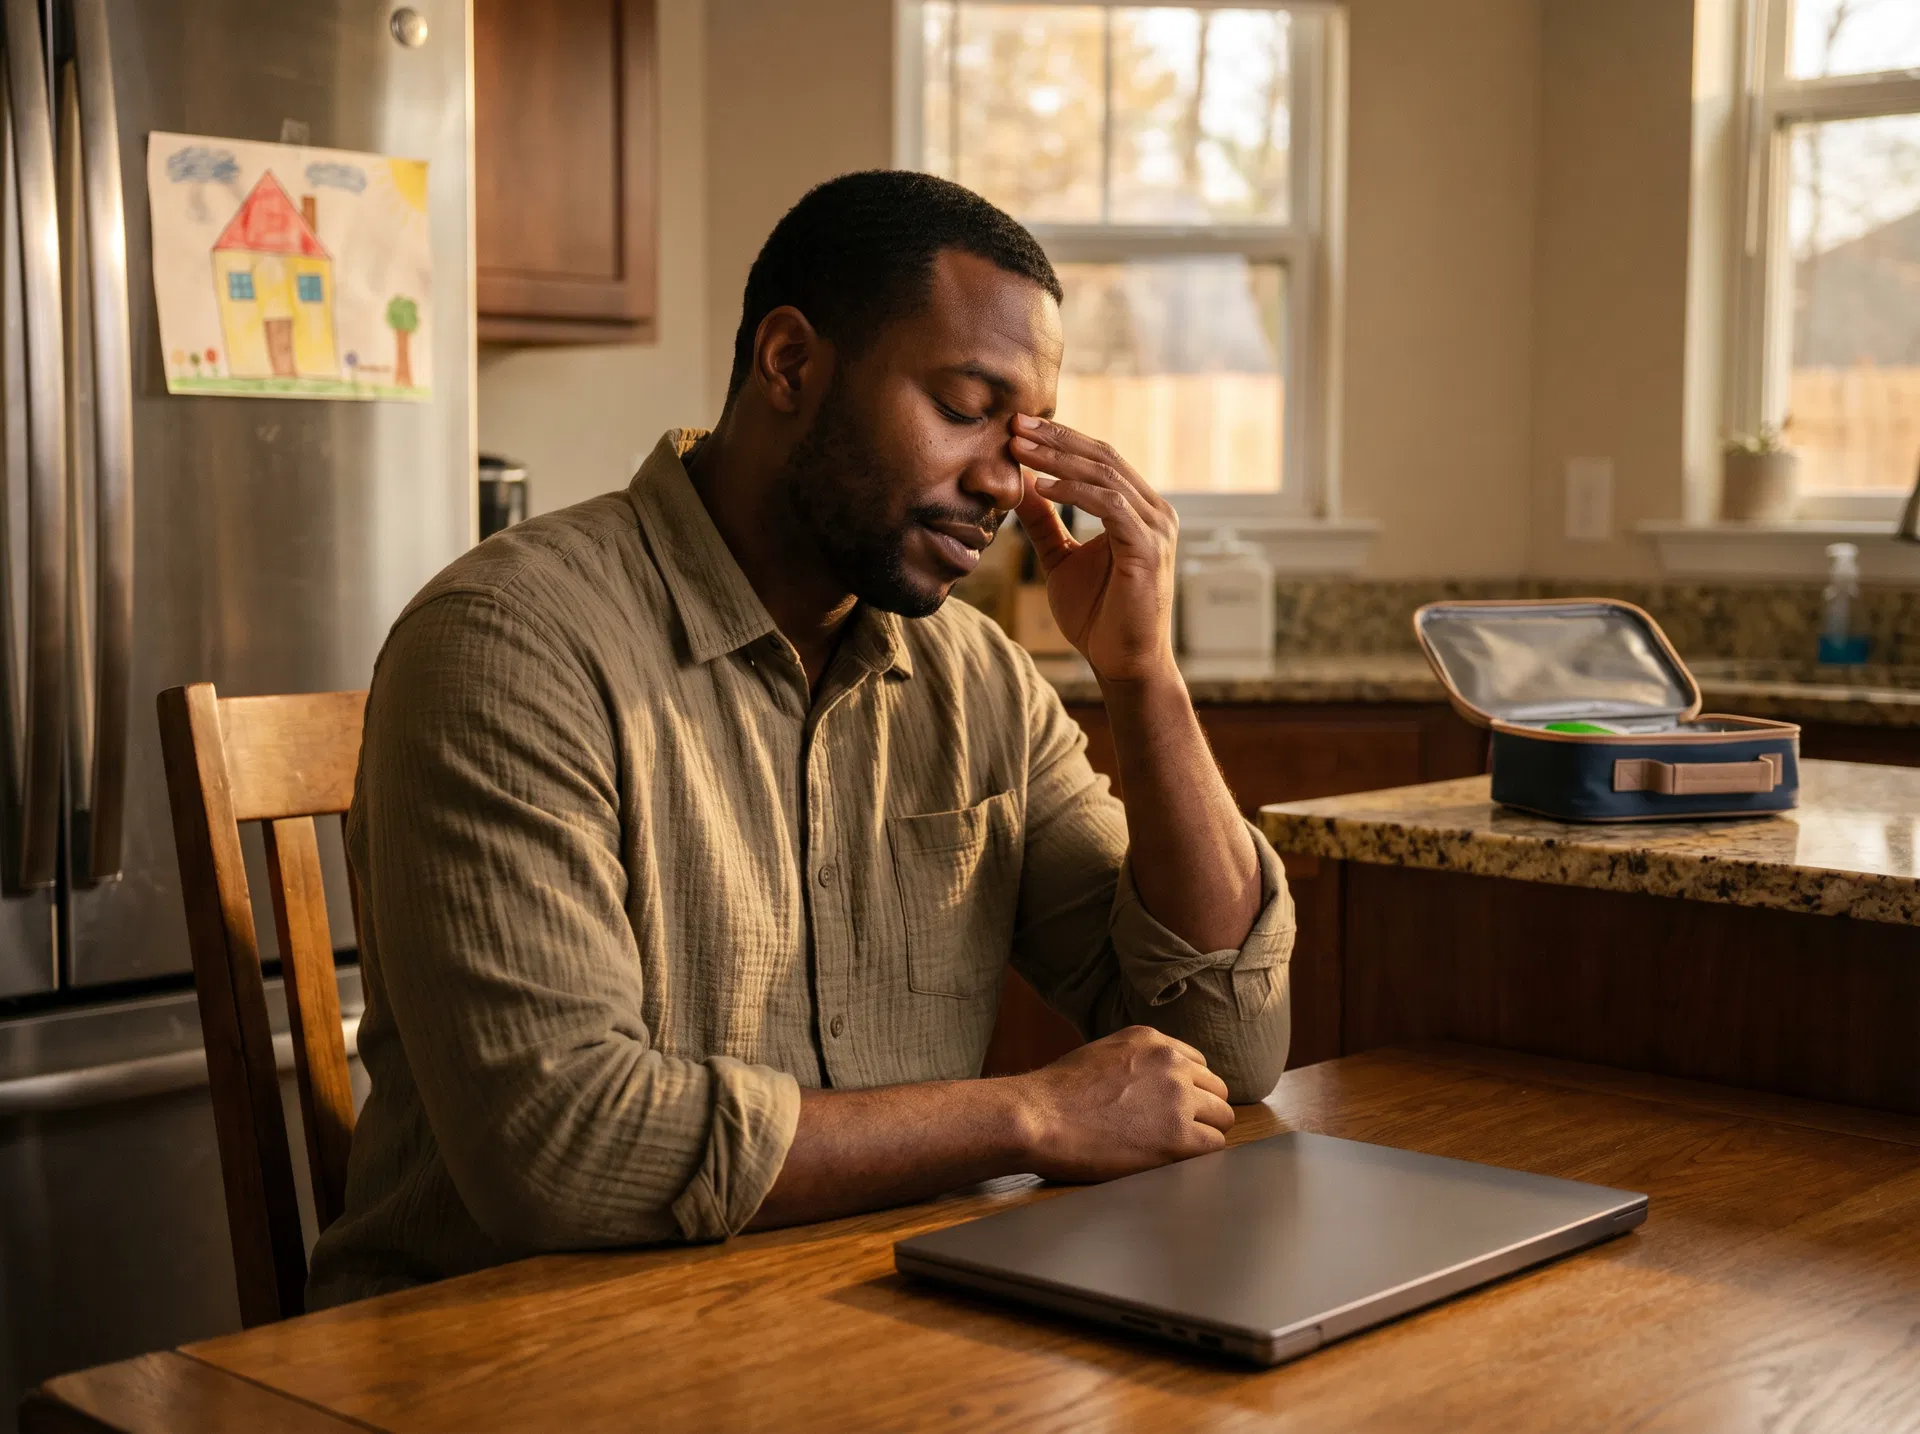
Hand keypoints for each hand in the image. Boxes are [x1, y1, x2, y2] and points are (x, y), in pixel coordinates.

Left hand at [1009, 416, 1177, 683]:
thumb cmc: (1099, 616)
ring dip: (1058, 460)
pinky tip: (1041, 487)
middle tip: (1014, 423)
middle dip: (1055, 439)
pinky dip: (1074, 493)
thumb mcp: (1061, 560)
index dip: (1060, 440)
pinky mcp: (1148, 549)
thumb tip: (1020, 488)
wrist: (1123, 663)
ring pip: (1105, 476)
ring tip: (1019, 449)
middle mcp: (1155, 511)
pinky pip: (1110, 506)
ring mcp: (1155, 528)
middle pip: (1102, 457)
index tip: (1017, 427)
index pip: (1099, 459)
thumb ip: (1045, 524)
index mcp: (1138, 509)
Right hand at [1011, 1026, 1233, 1182]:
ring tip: (1174, 1147)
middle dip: (1201, 1110)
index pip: (1197, 1064)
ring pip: (1221, 1117)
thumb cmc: (1056, 1094)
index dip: (1189, 1089)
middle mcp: (1170, 1062)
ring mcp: (1177, 1098)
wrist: (1038, 1117)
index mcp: (1152, 1040)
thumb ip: (1137, 1061)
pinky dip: (1199, 1155)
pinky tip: (1174, 1159)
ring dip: (1203, 1133)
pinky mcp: (1177, 1135)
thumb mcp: (1101, 1054)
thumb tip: (1151, 1083)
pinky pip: (1213, 1145)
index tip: (1175, 1107)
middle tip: (1177, 1131)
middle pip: (1215, 1089)